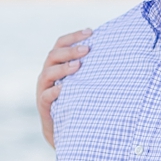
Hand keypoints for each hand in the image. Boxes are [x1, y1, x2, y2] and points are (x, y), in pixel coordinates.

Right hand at [35, 29, 91, 147]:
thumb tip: (116, 51)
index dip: (73, 37)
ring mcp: (44, 89)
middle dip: (70, 51)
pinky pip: (46, 96)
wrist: (65, 128)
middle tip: (87, 49)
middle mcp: (48, 74)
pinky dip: (55, 92)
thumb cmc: (78, 99)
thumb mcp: (84, 80)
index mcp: (57, 64)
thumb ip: (91, 66)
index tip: (91, 32)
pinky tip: (64, 90)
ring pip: (48, 73)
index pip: (61, 44)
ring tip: (78, 66)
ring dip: (63, 68)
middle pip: (53, 55)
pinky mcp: (44, 105)